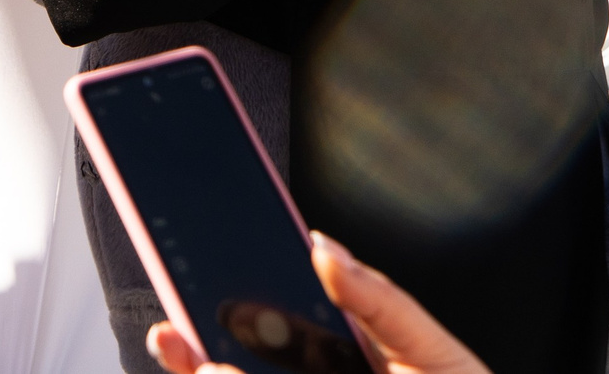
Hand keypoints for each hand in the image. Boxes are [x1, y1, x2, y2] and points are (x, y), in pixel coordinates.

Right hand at [146, 234, 489, 373]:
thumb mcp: (430, 348)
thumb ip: (379, 300)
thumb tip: (322, 247)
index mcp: (333, 349)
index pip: (266, 316)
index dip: (222, 295)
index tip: (192, 271)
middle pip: (234, 362)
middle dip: (196, 347)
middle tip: (178, 333)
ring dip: (212, 372)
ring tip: (210, 364)